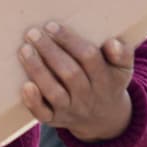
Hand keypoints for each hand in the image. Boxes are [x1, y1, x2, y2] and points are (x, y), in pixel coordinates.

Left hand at [19, 21, 133, 142]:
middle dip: (50, 51)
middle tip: (33, 33)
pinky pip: (43, 114)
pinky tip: (25, 85)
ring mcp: (71, 110)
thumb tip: (112, 42)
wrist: (104, 118)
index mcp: (106, 80)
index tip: (51, 26)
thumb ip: (122, 54)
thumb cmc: (107, 82)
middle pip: (70, 73)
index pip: (89, 58)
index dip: (70, 41)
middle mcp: (89, 97)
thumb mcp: (121, 69)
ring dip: (38, 70)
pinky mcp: (54, 119)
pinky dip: (33, 102)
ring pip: (54, 92)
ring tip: (25, 50)